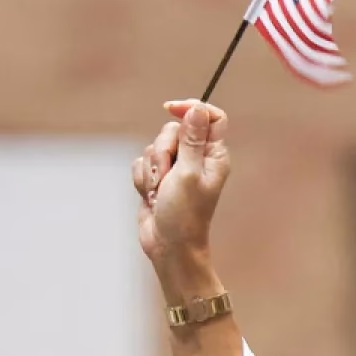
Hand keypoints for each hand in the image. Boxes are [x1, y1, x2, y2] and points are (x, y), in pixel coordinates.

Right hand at [133, 100, 229, 281]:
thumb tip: (197, 109)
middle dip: (164, 150)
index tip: (171, 110)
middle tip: (168, 176)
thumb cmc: (184, 215)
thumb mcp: (188, 173)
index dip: (191, 108)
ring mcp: (176, 168)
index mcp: (213, 156)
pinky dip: (142, 179)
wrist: (168, 247)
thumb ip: (192, 139)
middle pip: (174, 129)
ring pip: (154, 146)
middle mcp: (196, 159)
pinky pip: (142, 163)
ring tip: (160, 192)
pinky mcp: (157, 178)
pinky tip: (151, 197)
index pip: (210, 117)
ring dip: (152, 170)